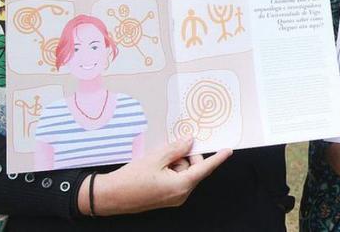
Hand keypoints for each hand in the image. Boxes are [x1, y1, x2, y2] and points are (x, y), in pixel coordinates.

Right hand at [80, 138, 231, 215]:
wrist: (110, 196)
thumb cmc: (130, 180)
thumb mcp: (155, 158)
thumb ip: (176, 149)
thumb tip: (189, 141)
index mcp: (181, 185)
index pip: (204, 169)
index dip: (217, 158)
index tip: (228, 151)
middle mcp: (180, 194)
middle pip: (194, 169)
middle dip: (185, 156)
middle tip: (169, 150)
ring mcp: (173, 197)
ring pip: (184, 173)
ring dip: (174, 163)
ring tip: (155, 162)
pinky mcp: (166, 197)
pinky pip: (176, 179)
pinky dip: (170, 170)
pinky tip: (155, 168)